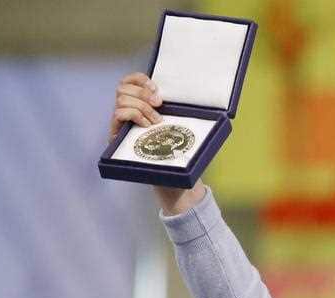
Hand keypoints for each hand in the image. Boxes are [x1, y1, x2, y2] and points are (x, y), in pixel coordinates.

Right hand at [109, 72, 204, 213]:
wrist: (171, 180)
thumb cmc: (177, 153)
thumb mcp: (181, 130)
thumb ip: (186, 117)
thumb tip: (217, 111)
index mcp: (139, 104)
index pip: (130, 80)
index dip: (140, 79)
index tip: (156, 87)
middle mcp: (126, 111)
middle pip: (123, 87)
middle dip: (143, 93)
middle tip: (159, 104)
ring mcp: (120, 123)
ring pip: (121, 99)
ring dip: (142, 107)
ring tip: (156, 121)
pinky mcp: (116, 135)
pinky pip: (118, 114)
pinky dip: (134, 115)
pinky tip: (146, 125)